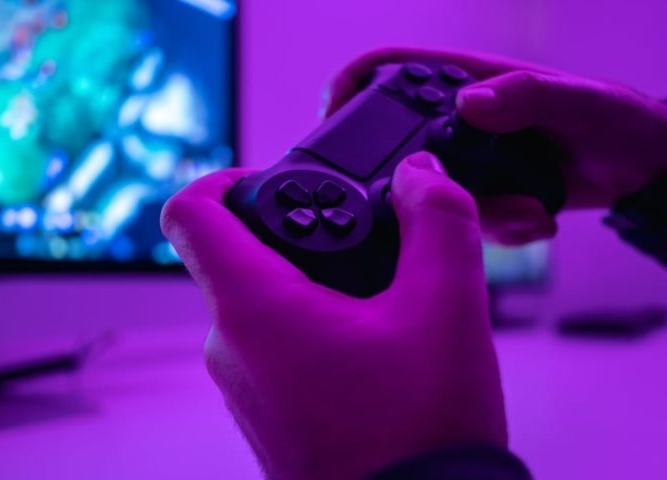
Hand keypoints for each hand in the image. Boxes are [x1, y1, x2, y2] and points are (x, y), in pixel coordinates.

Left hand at [161, 152, 506, 479]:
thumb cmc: (419, 435)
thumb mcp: (448, 309)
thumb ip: (439, 221)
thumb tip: (421, 175)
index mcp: (254, 308)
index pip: (191, 213)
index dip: (223, 177)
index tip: (271, 177)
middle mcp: (230, 347)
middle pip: (234, 255)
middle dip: (297, 233)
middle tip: (362, 238)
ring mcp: (241, 385)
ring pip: (260, 302)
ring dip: (313, 284)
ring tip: (381, 298)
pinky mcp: (263, 412)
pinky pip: (273, 345)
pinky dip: (313, 325)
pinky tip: (372, 344)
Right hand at [323, 47, 666, 244]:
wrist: (637, 167)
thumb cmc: (610, 118)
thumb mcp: (576, 98)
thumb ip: (526, 96)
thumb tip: (471, 104)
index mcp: (469, 82)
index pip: (393, 68)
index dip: (352, 81)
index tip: (331, 111)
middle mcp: (457, 124)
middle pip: (394, 144)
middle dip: (399, 177)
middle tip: (418, 200)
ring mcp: (465, 164)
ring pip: (428, 195)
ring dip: (470, 213)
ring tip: (525, 209)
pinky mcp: (479, 198)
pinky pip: (461, 222)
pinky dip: (498, 229)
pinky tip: (534, 216)